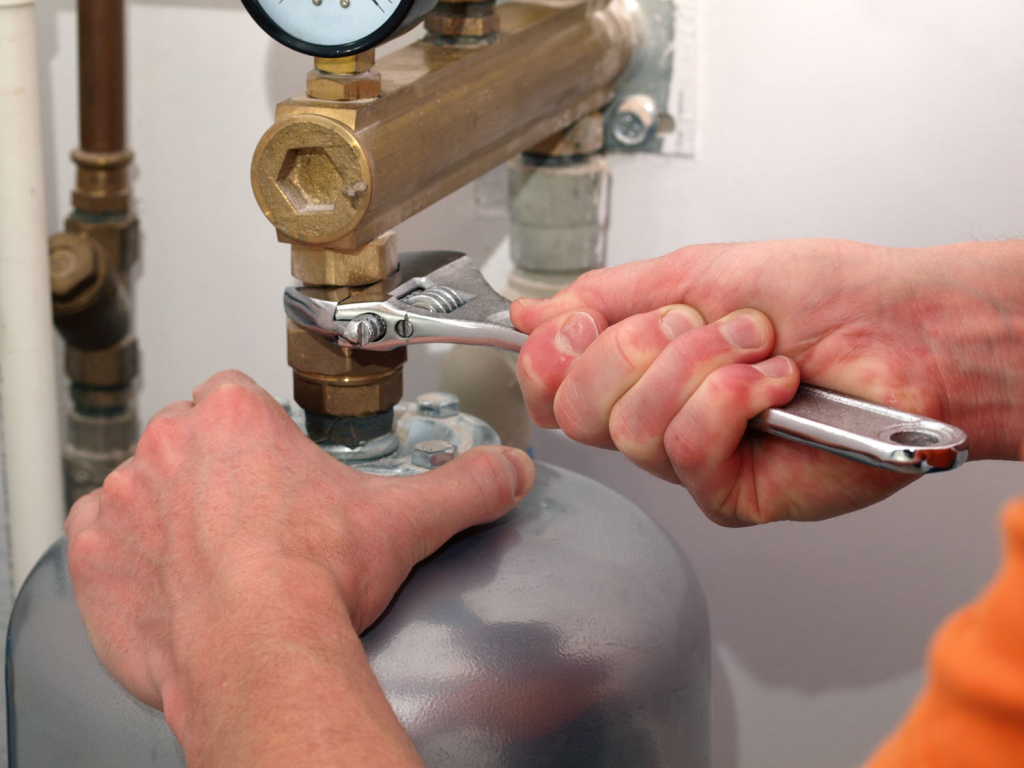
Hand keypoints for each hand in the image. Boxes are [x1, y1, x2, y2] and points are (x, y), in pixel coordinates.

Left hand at [65, 370, 533, 764]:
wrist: (260, 651)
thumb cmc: (314, 577)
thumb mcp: (406, 518)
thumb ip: (466, 485)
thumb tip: (510, 470)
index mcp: (231, 416)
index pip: (237, 400)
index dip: (261, 438)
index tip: (278, 475)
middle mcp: (167, 445)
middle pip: (190, 443)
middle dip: (218, 476)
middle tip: (258, 525)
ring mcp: (124, 499)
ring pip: (146, 490)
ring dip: (172, 516)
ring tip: (218, 562)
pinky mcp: (94, 556)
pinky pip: (103, 540)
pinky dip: (130, 559)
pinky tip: (173, 585)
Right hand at [512, 239, 1023, 524]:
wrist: (900, 326)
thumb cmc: (820, 296)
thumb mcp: (694, 272)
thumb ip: (605, 296)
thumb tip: (530, 310)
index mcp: (638, 366)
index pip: (548, 385)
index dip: (551, 353)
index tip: (585, 319)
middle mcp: (655, 417)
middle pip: (575, 411)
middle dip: (634, 348)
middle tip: (696, 322)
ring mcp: (690, 461)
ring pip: (632, 429)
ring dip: (700, 365)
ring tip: (757, 345)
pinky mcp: (728, 495)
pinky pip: (688, 450)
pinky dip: (733, 399)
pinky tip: (774, 385)